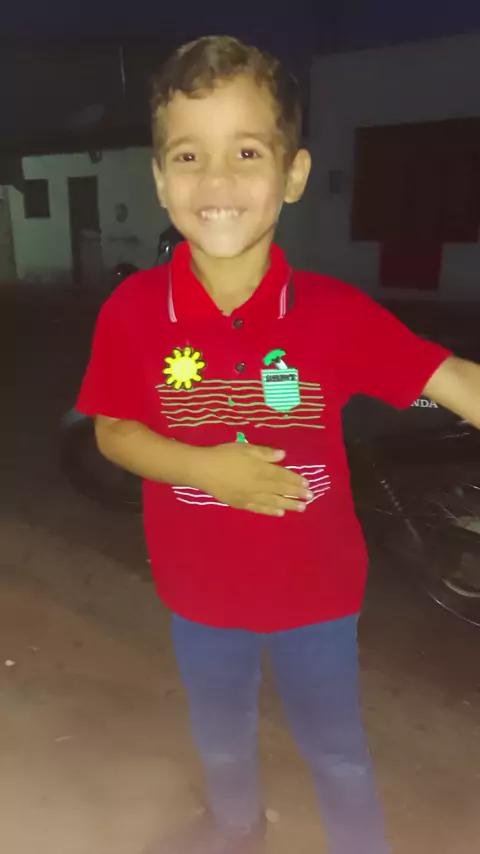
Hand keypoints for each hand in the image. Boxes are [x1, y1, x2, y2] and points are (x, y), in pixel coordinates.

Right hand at [196, 443, 312, 516]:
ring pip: (274, 502)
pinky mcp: (241, 504)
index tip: (307, 484)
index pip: (283, 476)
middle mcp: (259, 486)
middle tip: (310, 498)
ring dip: (289, 505)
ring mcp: (251, 497)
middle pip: (281, 490)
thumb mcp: (246, 448)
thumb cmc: (224, 455)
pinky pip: (260, 509)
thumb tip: (283, 455)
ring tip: (301, 508)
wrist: (203, 470)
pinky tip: (279, 513)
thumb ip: (265, 453)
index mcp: (262, 470)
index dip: (296, 480)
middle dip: (297, 494)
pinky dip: (271, 511)